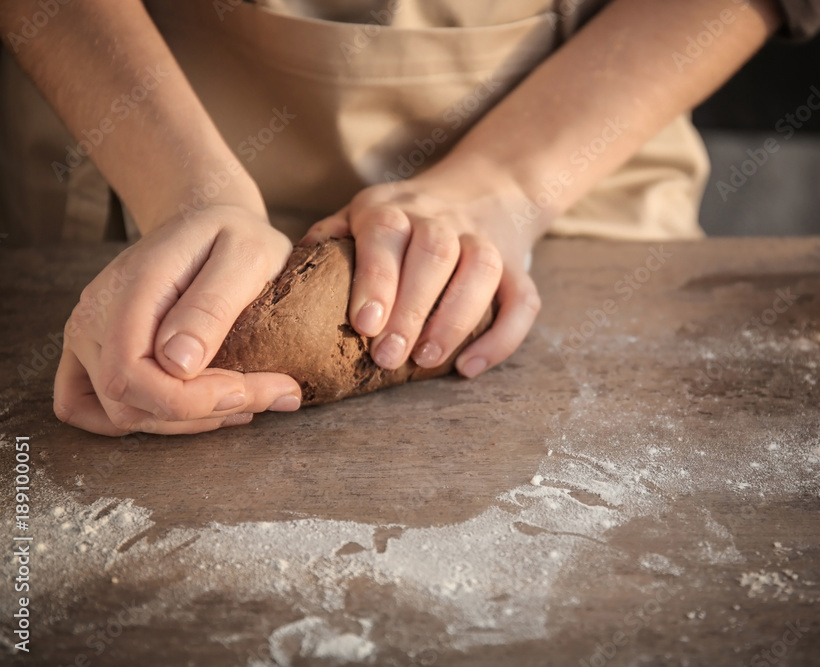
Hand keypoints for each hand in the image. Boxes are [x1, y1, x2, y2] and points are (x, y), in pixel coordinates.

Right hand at [54, 204, 302, 435]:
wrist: (206, 218)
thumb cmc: (234, 234)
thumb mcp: (247, 253)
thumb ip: (213, 304)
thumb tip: (179, 364)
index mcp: (129, 289)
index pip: (132, 375)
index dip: (189, 401)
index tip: (248, 390)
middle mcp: (93, 317)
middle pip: (128, 403)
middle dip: (203, 413)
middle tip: (271, 392)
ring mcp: (87, 337)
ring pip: (121, 415)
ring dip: (187, 422)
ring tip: (247, 400)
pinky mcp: (93, 353)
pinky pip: (95, 410)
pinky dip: (146, 419)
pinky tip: (201, 408)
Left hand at [301, 168, 541, 377]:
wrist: (487, 187)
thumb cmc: (406, 217)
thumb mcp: (364, 213)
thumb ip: (329, 239)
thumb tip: (282, 281)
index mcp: (394, 206)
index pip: (387, 233)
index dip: (378, 277)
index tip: (364, 324)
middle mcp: (442, 218)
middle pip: (434, 253)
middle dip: (412, 308)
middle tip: (388, 358)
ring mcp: (485, 240)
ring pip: (481, 270)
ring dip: (455, 318)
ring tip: (428, 360)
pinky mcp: (518, 267)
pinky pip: (522, 299)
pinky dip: (503, 336)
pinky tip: (471, 367)